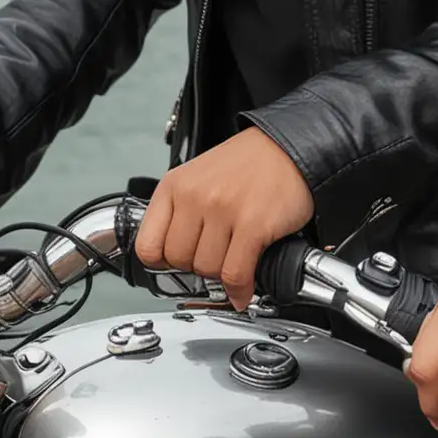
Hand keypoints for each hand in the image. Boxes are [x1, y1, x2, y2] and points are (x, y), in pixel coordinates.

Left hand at [132, 127, 313, 308]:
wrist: (289, 149)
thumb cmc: (247, 164)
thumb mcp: (199, 177)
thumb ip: (181, 214)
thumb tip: (173, 262)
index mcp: (175, 185)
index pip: (147, 246)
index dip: (164, 262)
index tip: (177, 264)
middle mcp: (195, 196)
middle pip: (179, 262)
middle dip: (198, 266)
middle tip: (215, 256)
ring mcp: (223, 210)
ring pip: (207, 270)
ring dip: (222, 274)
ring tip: (235, 256)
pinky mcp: (252, 224)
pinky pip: (235, 273)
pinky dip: (240, 289)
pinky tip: (243, 288)